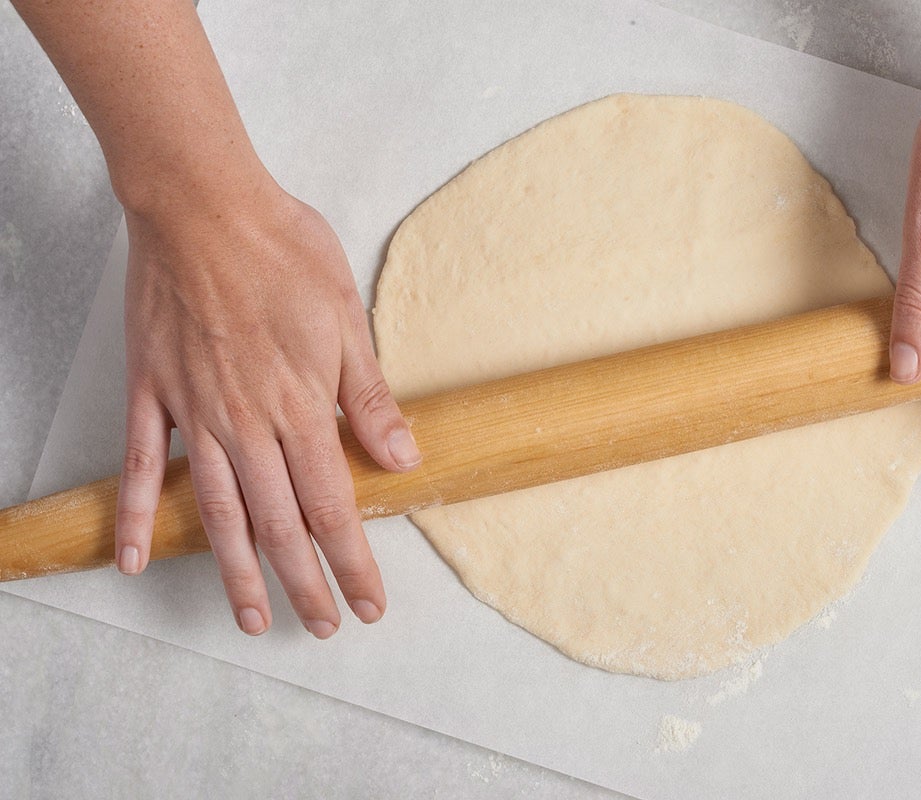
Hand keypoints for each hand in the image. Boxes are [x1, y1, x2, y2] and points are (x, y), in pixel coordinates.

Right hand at [114, 176, 420, 636]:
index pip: (334, 507)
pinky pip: (136, 467)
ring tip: (249, 618)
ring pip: (217, 512)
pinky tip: (135, 560)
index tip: (368, 602)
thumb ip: (369, 398)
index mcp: (301, 407)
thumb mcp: (347, 319)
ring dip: (235, 571)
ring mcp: (192, 412)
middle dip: (305, 583)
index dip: (353, 563)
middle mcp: (246, 423)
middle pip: (280, 524)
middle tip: (321, 624)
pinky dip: (135, 516)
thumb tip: (404, 459)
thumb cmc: (283, 252)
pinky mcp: (151, 392)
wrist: (204, 204)